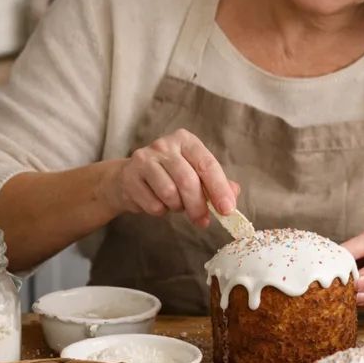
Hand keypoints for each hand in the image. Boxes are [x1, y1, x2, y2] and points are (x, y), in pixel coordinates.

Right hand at [101, 128, 238, 226]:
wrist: (129, 178)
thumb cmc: (170, 175)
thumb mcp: (196, 174)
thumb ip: (217, 183)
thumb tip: (233, 194)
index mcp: (186, 141)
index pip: (207, 165)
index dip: (219, 189)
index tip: (227, 210)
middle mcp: (165, 145)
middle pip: (188, 181)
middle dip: (199, 206)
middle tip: (203, 221)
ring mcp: (144, 159)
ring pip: (169, 194)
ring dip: (177, 207)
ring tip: (176, 204)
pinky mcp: (129, 176)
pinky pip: (153, 204)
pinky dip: (161, 211)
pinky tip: (159, 203)